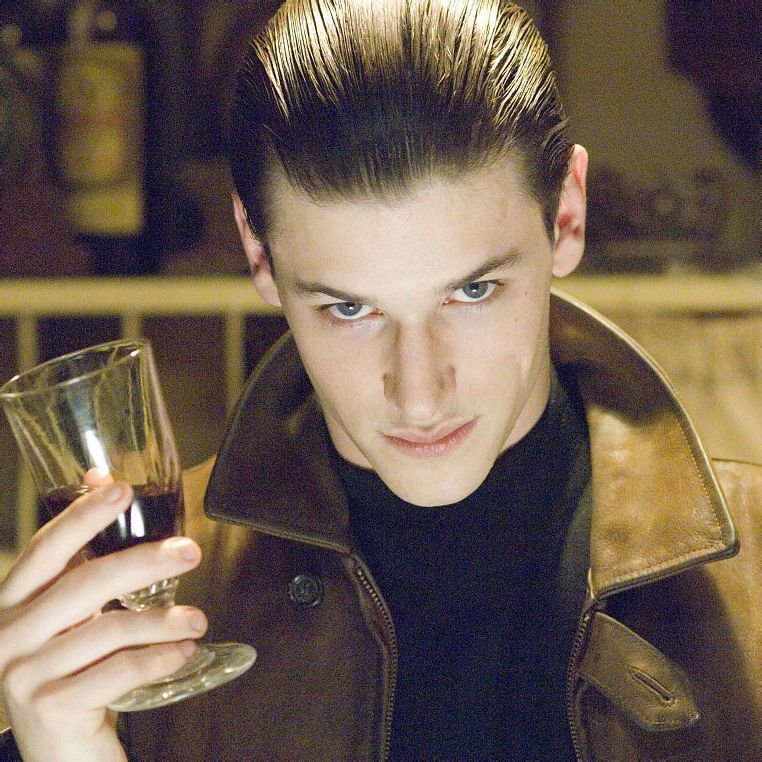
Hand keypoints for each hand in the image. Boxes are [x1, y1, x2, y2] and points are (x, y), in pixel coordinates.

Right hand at [0, 483, 206, 760]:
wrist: (59, 754)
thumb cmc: (71, 670)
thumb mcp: (71, 613)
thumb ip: (81, 554)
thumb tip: (100, 478)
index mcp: (13, 603)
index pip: (46, 549)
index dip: (82, 515)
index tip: (121, 488)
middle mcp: (8, 635)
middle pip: (85, 583)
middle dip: (144, 561)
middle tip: (190, 552)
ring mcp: (24, 675)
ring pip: (108, 629)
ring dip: (164, 620)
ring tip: (197, 619)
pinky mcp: (50, 709)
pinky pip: (118, 671)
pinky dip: (159, 658)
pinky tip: (184, 652)